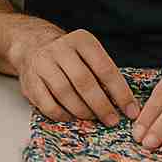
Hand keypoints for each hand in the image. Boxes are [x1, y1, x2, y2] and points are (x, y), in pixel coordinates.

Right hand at [11, 28, 139, 125]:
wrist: (33, 46)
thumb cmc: (71, 57)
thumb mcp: (89, 55)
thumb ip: (104, 75)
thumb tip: (126, 106)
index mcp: (81, 41)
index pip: (105, 68)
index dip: (120, 93)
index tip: (131, 111)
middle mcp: (60, 49)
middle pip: (83, 82)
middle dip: (101, 105)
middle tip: (112, 121)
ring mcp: (42, 63)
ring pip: (65, 93)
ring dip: (82, 111)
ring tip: (93, 119)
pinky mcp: (29, 80)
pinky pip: (48, 104)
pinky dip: (62, 115)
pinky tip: (71, 117)